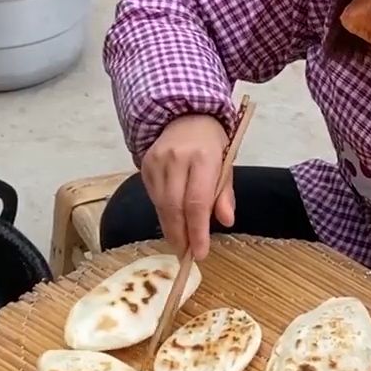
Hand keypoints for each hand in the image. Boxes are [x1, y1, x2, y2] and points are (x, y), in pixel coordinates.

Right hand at [141, 114, 234, 260]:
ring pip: (160, 205)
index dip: (197, 231)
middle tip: (187, 254)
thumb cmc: (211, 144)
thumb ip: (224, 194)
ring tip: (181, 242)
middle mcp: (177, 158)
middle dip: (180, 235)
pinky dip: (162, 213)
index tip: (200, 253)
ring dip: (170, 228)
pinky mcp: (144, 165)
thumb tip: (225, 222)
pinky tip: (172, 221)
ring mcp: (157, 161)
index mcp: (203, 156)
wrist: (184, 115)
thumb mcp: (226, 164)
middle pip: (174, 207)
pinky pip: (153, 197)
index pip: (197, 202)